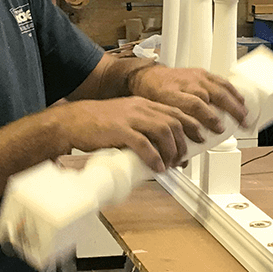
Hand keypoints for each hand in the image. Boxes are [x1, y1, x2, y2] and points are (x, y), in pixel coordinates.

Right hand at [58, 96, 202, 172]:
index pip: (175, 111)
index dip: (192, 124)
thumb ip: (142, 130)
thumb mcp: (125, 120)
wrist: (71, 121)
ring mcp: (130, 118)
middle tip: (184, 157)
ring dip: (171, 151)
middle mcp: (140, 108)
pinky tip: (158, 167)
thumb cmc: (97, 124)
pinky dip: (154, 157)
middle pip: (174, 122)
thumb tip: (159, 150)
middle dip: (184, 142)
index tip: (200, 136)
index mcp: (143, 104)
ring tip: (171, 164)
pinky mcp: (119, 130)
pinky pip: (144, 144)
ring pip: (163, 131)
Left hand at [130, 66, 247, 134]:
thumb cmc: (152, 98)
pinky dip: (233, 92)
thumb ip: (172, 137)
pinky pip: (221, 81)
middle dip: (229, 110)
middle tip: (240, 124)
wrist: (148, 77)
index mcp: (171, 95)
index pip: (194, 105)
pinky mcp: (202, 73)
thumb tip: (183, 162)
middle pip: (212, 95)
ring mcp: (195, 77)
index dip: (209, 118)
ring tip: (244, 115)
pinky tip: (240, 101)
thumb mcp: (157, 117)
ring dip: (235, 102)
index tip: (218, 130)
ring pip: (219, 87)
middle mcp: (185, 84)